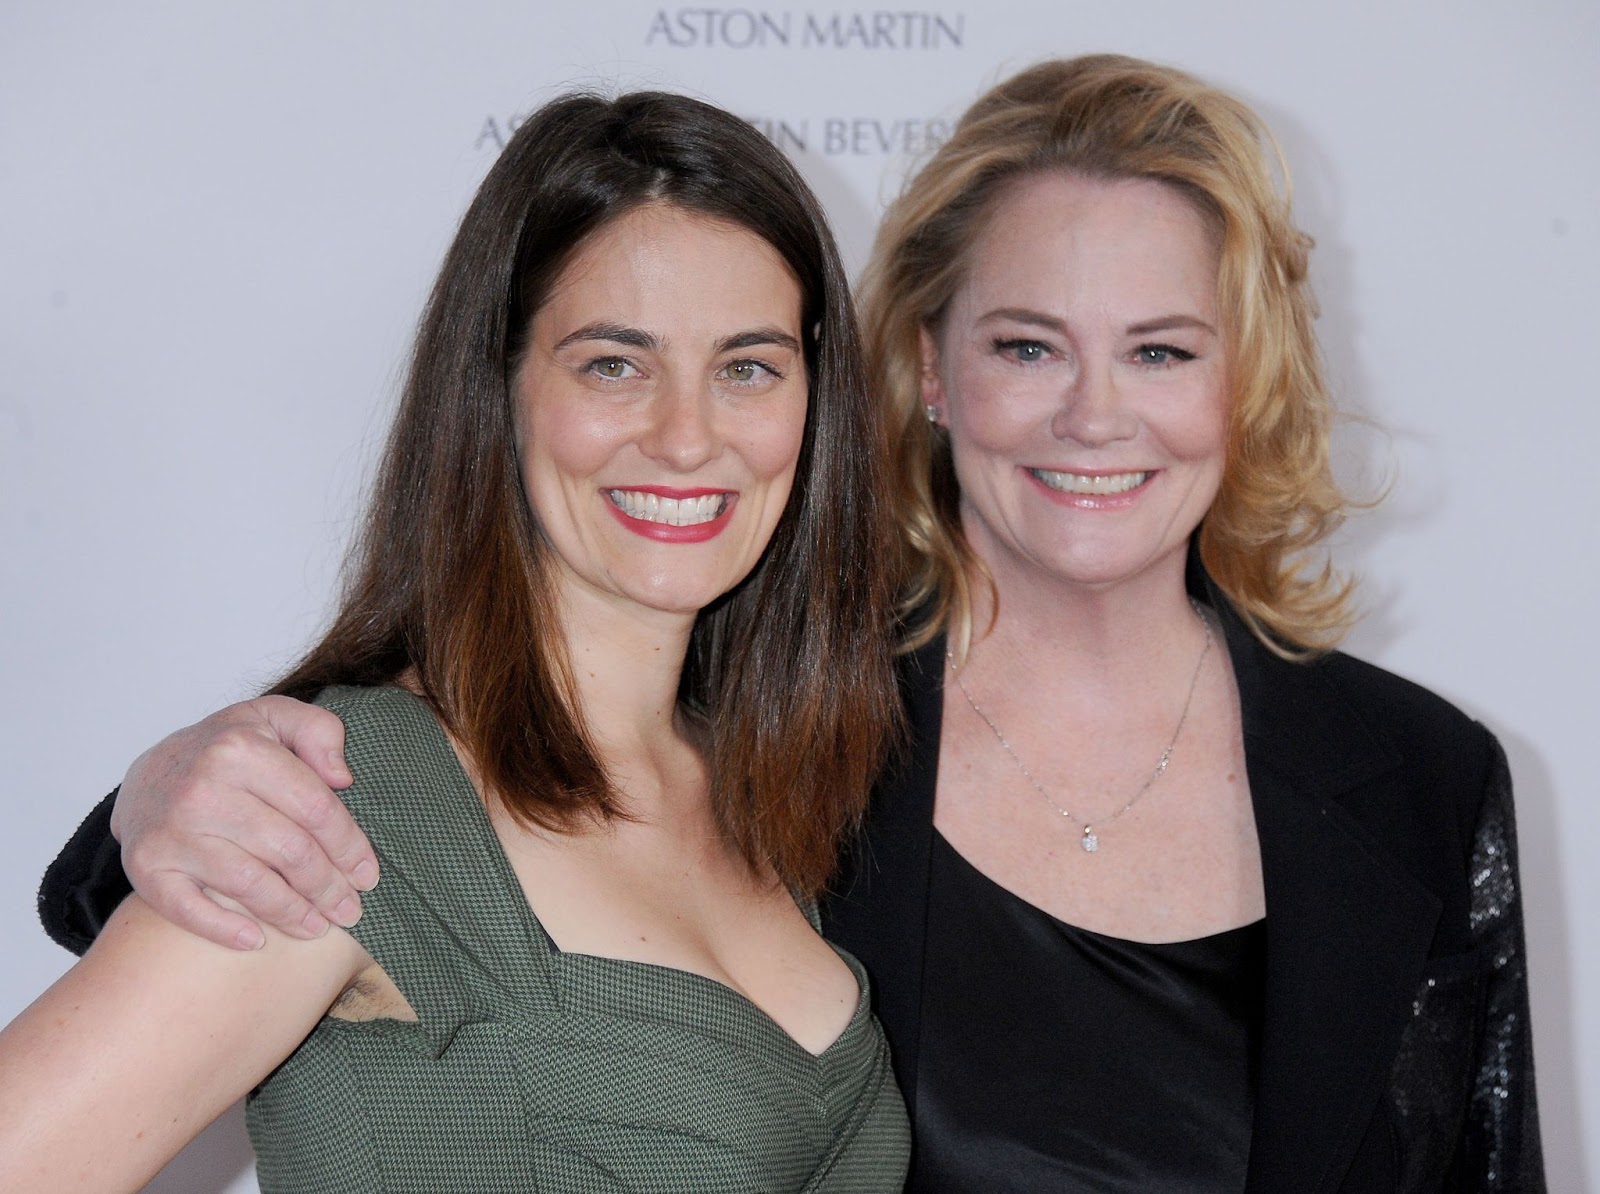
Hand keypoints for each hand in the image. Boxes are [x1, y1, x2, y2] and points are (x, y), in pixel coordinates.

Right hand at [111, 696, 376, 949]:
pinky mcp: (145, 867)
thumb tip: (342, 778)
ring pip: (249, 885)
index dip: (349, 847)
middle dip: (327, 886)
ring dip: (292, 913)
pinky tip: (257, 940)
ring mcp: (171, 832)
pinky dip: (224, 930)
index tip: (367, 875)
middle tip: (350, 909)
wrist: (148, 774)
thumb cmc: (225, 751)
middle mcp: (202, 789)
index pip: (315, 808)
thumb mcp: (273, 718)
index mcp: (240, 749)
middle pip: (288, 851)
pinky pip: (188, 910)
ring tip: (318, 927)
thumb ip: (318, 732)